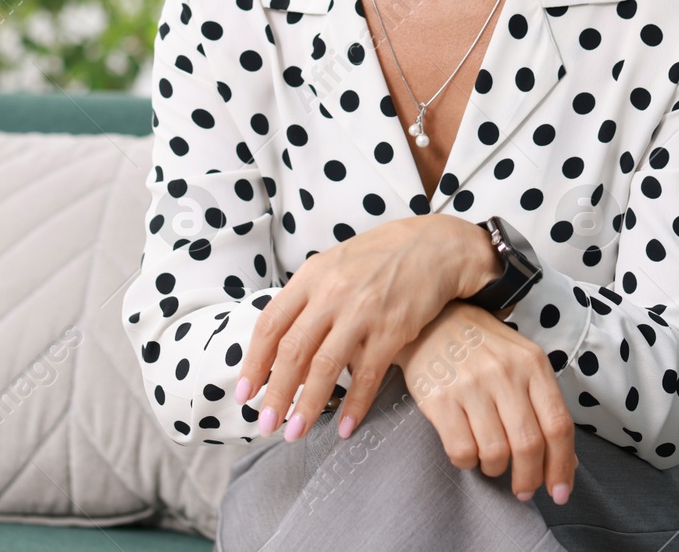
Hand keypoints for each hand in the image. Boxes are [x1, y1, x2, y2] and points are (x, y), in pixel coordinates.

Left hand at [233, 214, 489, 443]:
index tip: (244, 395)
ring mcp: (361, 311)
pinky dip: (354, 405)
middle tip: (264, 426)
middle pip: (292, 351)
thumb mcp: (335, 264)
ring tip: (295, 433)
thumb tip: (281, 344)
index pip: (271, 324)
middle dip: (275, 394)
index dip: (254, 362)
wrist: (434, 246)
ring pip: (324, 367)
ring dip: (307, 406)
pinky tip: (345, 427)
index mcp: (311, 276)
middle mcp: (331, 293)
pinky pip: (367, 375)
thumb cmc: (380, 258)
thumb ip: (308, 298)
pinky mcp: (391, 329)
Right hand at [390, 300, 578, 503]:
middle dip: (529, 478)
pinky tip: (467, 450)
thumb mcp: (521, 363)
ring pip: (495, 452)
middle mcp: (505, 372)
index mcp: (532, 363)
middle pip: (529, 444)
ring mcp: (470, 384)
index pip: (558, 424)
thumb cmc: (483, 347)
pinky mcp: (439, 398)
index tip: (560, 492)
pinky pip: (462, 451)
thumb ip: (544, 407)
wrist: (432, 320)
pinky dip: (468, 462)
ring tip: (491, 461)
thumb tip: (566, 463)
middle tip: (523, 490)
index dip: (562, 465)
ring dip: (495, 469)